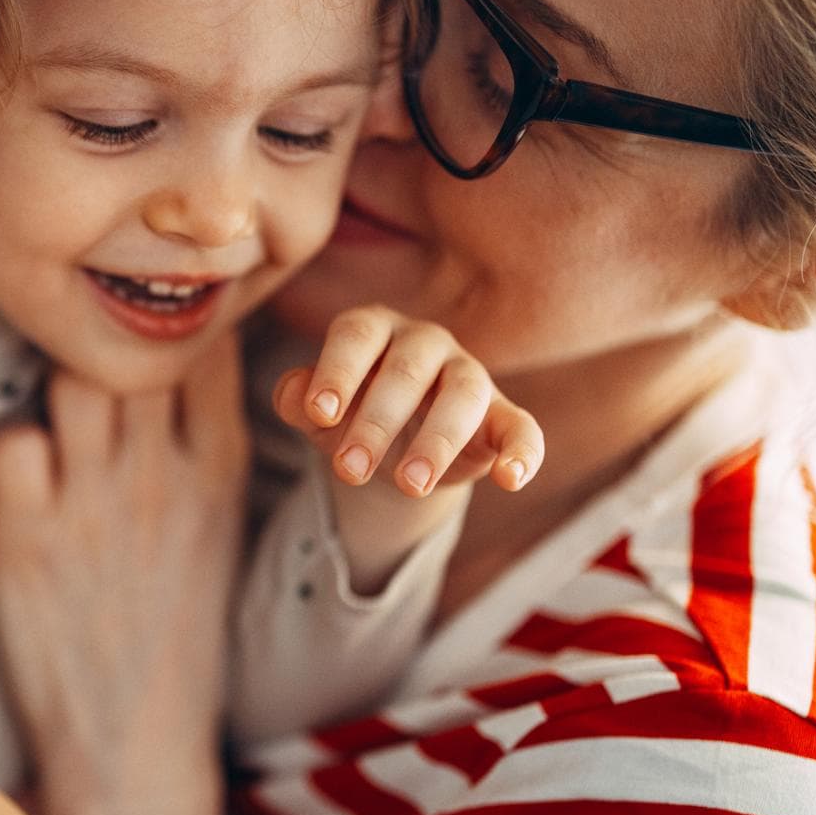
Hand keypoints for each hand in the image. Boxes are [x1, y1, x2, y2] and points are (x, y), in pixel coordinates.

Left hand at [0, 338, 247, 814]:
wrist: (134, 733)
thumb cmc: (175, 624)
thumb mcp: (218, 527)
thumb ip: (200, 444)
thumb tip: (183, 357)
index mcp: (218, 471)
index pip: (206, 348)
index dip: (175, 325)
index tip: (152, 330)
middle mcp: (158, 476)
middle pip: (134, 350)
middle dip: (109, 340)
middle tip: (86, 357)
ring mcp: (91, 503)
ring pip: (70, 378)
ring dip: (55, 382)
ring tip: (55, 415)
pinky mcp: (25, 533)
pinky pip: (8, 440)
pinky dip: (10, 446)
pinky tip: (23, 475)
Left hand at [272, 305, 544, 591]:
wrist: (397, 444)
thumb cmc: (352, 413)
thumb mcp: (320, 412)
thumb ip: (298, 399)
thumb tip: (292, 395)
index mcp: (375, 328)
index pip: (356, 335)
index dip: (337, 371)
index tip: (319, 413)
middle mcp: (425, 341)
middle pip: (406, 370)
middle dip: (376, 421)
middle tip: (350, 470)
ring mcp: (469, 374)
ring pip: (463, 394)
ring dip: (437, 440)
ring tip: (410, 486)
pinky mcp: (502, 416)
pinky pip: (522, 428)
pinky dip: (523, 452)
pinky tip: (510, 480)